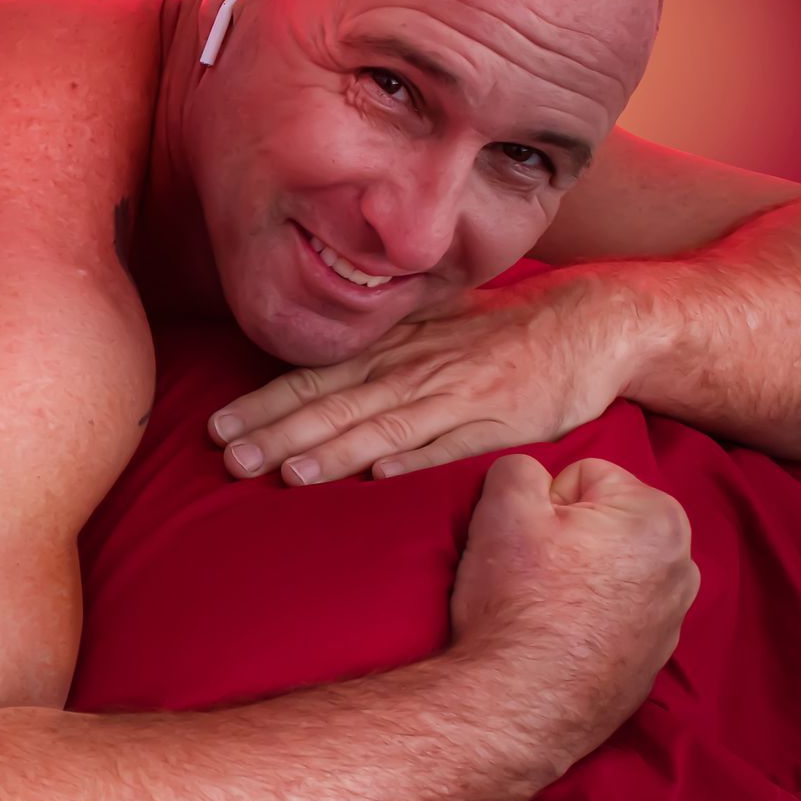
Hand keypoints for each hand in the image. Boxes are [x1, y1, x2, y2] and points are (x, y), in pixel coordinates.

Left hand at [206, 269, 642, 483]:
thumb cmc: (497, 332)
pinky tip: (380, 477)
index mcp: (390, 349)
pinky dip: (415, 458)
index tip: (215, 428)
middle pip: (334, 403)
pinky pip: (450, 442)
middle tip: (229, 459)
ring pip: (383, 425)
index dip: (262, 404)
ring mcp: (455, 394)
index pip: (313, 378)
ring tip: (289, 474)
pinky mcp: (497, 420)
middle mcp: (413, 368)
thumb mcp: (426, 329)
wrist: (586, 323)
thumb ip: (371, 357)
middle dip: (278, 432)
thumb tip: (309, 382)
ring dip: (335, 450)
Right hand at [451, 453, 699, 770]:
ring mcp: (673, 618)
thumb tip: (533, 478)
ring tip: (544, 609)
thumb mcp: (501, 508)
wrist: (518, 706)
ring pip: (613, 570)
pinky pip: (618, 617)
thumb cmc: (515, 603)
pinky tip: (561, 640)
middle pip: (606, 523)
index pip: (583, 477)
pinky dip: (593, 621)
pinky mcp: (654, 661)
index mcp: (657, 516)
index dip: (542, 505)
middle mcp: (683, 565)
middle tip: (532, 573)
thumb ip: (520, 468)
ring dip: (582, 578)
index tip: (526, 542)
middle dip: (570, 539)